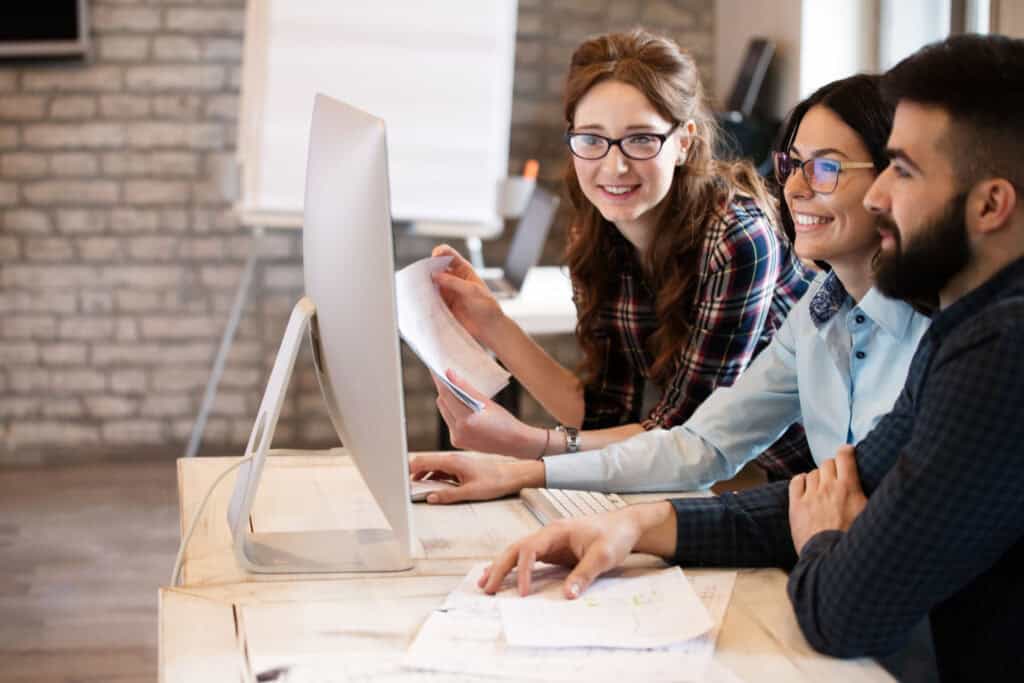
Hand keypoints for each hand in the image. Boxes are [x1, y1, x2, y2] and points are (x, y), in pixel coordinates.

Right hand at [409, 451, 543, 503]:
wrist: (509, 476)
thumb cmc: (493, 482)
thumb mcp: (470, 492)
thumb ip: (448, 495)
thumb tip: (429, 498)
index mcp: (451, 462)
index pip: (423, 461)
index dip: (408, 469)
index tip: (397, 477)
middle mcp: (451, 459)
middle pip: (424, 463)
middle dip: (411, 472)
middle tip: (400, 484)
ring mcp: (454, 463)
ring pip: (431, 467)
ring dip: (421, 476)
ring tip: (412, 488)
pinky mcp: (458, 468)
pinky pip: (439, 471)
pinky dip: (431, 478)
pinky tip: (429, 487)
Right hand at [431, 244, 504, 342]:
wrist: (489, 328)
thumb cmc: (487, 307)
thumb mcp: (473, 291)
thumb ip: (454, 282)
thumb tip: (434, 275)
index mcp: (463, 270)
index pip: (449, 255)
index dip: (440, 252)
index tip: (434, 255)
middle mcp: (453, 279)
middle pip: (436, 268)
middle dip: (427, 269)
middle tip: (422, 274)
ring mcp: (447, 292)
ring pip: (431, 284)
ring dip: (424, 285)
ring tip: (419, 288)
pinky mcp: (443, 305)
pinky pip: (431, 299)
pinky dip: (426, 298)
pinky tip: (422, 300)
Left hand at [435, 369, 544, 459]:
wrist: (515, 443)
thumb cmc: (504, 421)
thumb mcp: (487, 402)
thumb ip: (466, 388)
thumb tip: (449, 373)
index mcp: (466, 421)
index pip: (447, 395)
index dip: (440, 381)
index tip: (436, 369)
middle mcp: (458, 432)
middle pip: (442, 404)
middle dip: (445, 390)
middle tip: (448, 378)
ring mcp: (456, 439)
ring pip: (444, 412)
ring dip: (448, 401)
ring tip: (457, 391)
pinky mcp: (457, 442)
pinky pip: (449, 421)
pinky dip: (454, 412)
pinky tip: (463, 408)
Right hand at [478, 502, 675, 597]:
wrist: (626, 527)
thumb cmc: (615, 535)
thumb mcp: (604, 555)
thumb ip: (585, 574)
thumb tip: (567, 595)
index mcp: (557, 531)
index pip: (530, 549)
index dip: (523, 571)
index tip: (522, 592)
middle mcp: (548, 534)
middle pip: (516, 549)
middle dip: (499, 567)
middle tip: (486, 588)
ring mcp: (550, 543)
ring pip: (518, 553)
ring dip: (501, 567)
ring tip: (485, 583)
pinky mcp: (554, 551)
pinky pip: (528, 560)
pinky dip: (514, 568)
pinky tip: (504, 578)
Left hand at [788, 445, 867, 553]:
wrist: (832, 560)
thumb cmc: (855, 541)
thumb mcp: (871, 516)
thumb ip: (870, 497)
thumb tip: (889, 489)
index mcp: (849, 488)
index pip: (845, 456)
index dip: (846, 451)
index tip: (847, 452)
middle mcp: (828, 487)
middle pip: (827, 463)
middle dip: (832, 468)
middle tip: (836, 479)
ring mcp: (810, 496)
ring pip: (812, 473)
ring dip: (818, 478)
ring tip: (823, 490)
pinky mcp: (796, 505)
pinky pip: (796, 482)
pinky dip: (801, 481)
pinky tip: (806, 488)